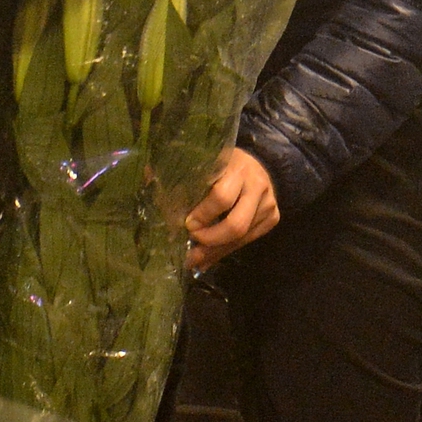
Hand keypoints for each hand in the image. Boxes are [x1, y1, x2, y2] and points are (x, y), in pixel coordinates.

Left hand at [186, 148, 279, 269]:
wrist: (260, 164)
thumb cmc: (224, 164)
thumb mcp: (207, 163)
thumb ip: (184, 176)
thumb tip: (149, 180)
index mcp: (237, 168)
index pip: (221, 198)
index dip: (203, 215)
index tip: (187, 224)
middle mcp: (257, 186)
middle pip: (235, 225)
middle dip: (210, 240)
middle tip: (191, 245)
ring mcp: (268, 204)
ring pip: (241, 237)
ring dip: (215, 251)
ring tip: (195, 259)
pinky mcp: (272, 218)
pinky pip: (247, 241)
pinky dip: (226, 250)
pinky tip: (209, 256)